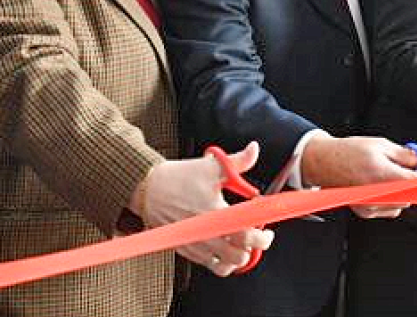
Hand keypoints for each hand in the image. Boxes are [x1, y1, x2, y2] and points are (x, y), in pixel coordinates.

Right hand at [132, 142, 273, 276]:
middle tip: (256, 234)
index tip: (267, 230)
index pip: (248, 236)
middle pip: (240, 255)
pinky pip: (211, 266)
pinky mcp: (188, 251)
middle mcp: (207, 234)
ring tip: (242, 243)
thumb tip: (254, 150)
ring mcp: (197, 245)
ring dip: (239, 257)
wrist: (148, 190)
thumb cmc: (178, 178)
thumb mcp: (211, 166)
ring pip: (227, 266)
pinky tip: (225, 247)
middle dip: (254, 246)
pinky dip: (223, 262)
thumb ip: (238, 161)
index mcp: (216, 214)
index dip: (263, 236)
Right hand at [300, 135, 416, 217]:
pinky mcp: (366, 212)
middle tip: (409, 166)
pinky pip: (391, 209)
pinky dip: (392, 198)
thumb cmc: (348, 152)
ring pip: (403, 203)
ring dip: (403, 189)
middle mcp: (377, 194)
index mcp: (383, 175)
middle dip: (414, 180)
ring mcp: (371, 206)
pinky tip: (381, 184)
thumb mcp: (381, 145)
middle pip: (412, 194)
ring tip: (388, 173)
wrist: (323, 162)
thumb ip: (407, 155)